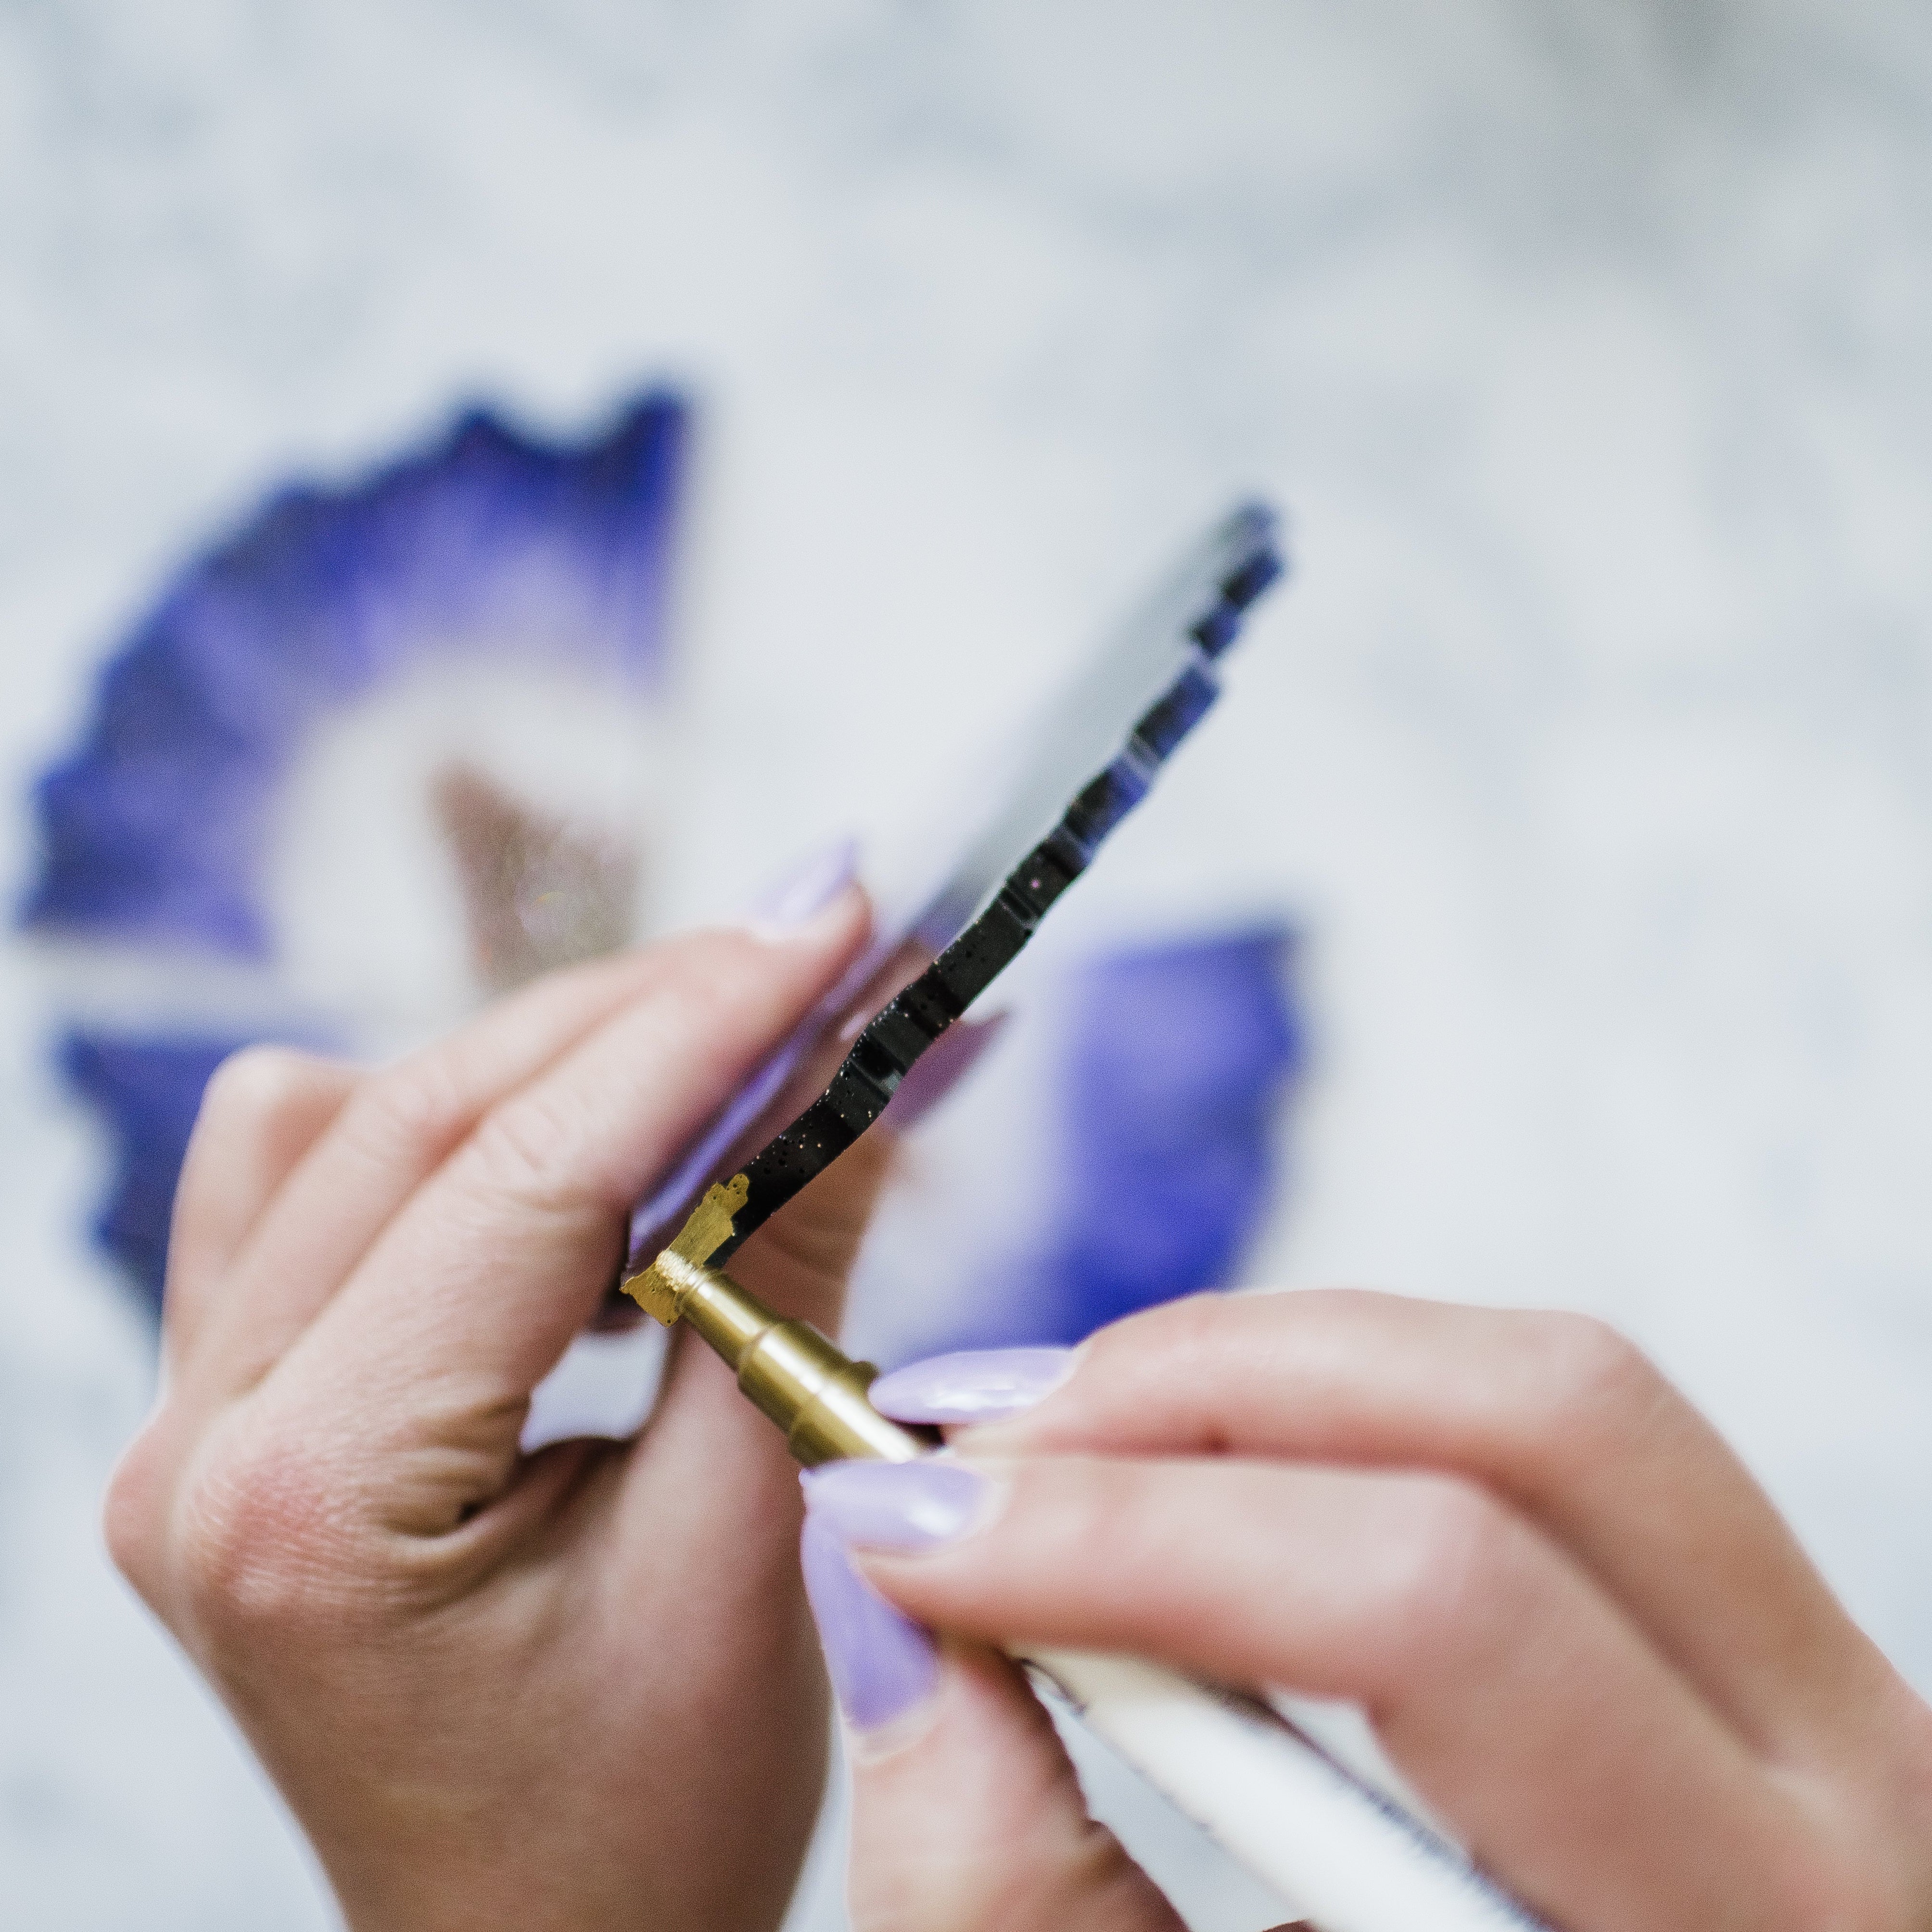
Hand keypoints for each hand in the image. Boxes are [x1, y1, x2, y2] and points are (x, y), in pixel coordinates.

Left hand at [107, 890, 881, 1931]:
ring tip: (731, 1045)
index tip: (837, 922)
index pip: (525, 1175)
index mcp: (313, 1506)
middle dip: (649, 1013)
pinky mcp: (235, 1406)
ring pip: (364, 1122)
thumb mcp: (746, 1544)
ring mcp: (192, 1423)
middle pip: (432, 1117)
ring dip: (558, 1060)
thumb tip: (863, 1064)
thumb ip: (782, 1273)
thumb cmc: (644, 1824)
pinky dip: (467, 1128)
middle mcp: (200, 1446)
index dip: (703, 1024)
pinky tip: (587, 1140)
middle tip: (822, 945)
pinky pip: (315, 1186)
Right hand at [801, 1291, 1931, 1930]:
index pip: (1438, 1607)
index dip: (1132, 1537)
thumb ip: (1014, 1896)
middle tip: (976, 1447)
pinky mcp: (1767, 1646)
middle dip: (1198, 1390)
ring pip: (1553, 1388)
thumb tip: (887, 1606)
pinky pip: (1554, 1442)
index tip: (912, 1531)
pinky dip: (1339, 1411)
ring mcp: (1832, 1693)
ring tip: (1062, 1440)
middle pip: (1530, 1418)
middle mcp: (1851, 1785)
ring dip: (1265, 1370)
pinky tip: (1192, 1471)